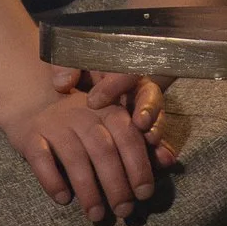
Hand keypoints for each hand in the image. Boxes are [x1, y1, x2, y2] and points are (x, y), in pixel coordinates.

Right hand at [2, 84, 163, 222]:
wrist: (32, 102)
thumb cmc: (82, 121)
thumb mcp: (110, 124)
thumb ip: (139, 142)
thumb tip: (170, 160)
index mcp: (108, 109)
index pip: (128, 137)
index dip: (138, 166)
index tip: (144, 194)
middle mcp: (82, 113)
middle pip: (103, 150)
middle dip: (116, 184)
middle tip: (123, 211)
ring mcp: (55, 124)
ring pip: (74, 158)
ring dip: (87, 190)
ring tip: (96, 215)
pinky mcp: (30, 135)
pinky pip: (41, 159)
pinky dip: (52, 180)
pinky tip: (63, 199)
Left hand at [50, 67, 181, 161]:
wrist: (65, 99)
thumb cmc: (67, 78)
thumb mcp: (62, 65)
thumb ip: (62, 67)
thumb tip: (64, 82)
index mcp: (115, 69)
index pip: (122, 72)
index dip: (113, 86)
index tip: (93, 102)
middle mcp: (133, 90)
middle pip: (149, 95)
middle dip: (148, 108)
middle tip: (141, 123)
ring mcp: (139, 113)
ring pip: (155, 118)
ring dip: (155, 130)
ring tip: (151, 140)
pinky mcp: (139, 136)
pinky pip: (153, 142)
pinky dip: (160, 152)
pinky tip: (164, 160)